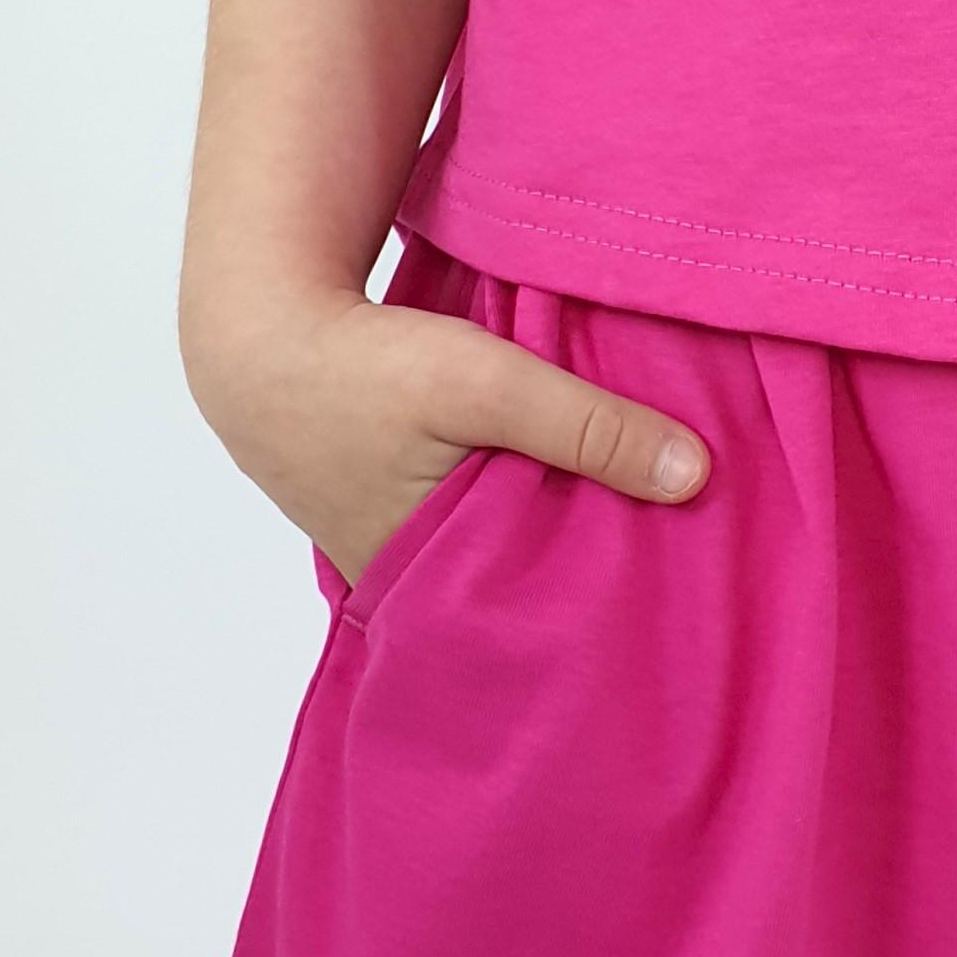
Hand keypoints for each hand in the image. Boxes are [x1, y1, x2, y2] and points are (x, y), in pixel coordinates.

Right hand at [182, 285, 708, 589]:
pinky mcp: (400, 510)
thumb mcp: (486, 384)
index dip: (607, 609)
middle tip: (682, 564)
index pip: (542, 620)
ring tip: (644, 523)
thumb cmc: (364, 369)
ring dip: (557, 532)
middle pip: (528, 593)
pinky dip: (522, 504)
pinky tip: (571, 483)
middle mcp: (414, 587)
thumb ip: (587, 426)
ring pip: (505, 555)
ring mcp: (401, 553)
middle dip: (591, 577)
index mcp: (431, 588)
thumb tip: (695, 476)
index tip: (681, 599)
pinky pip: (478, 523)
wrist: (261, 337)